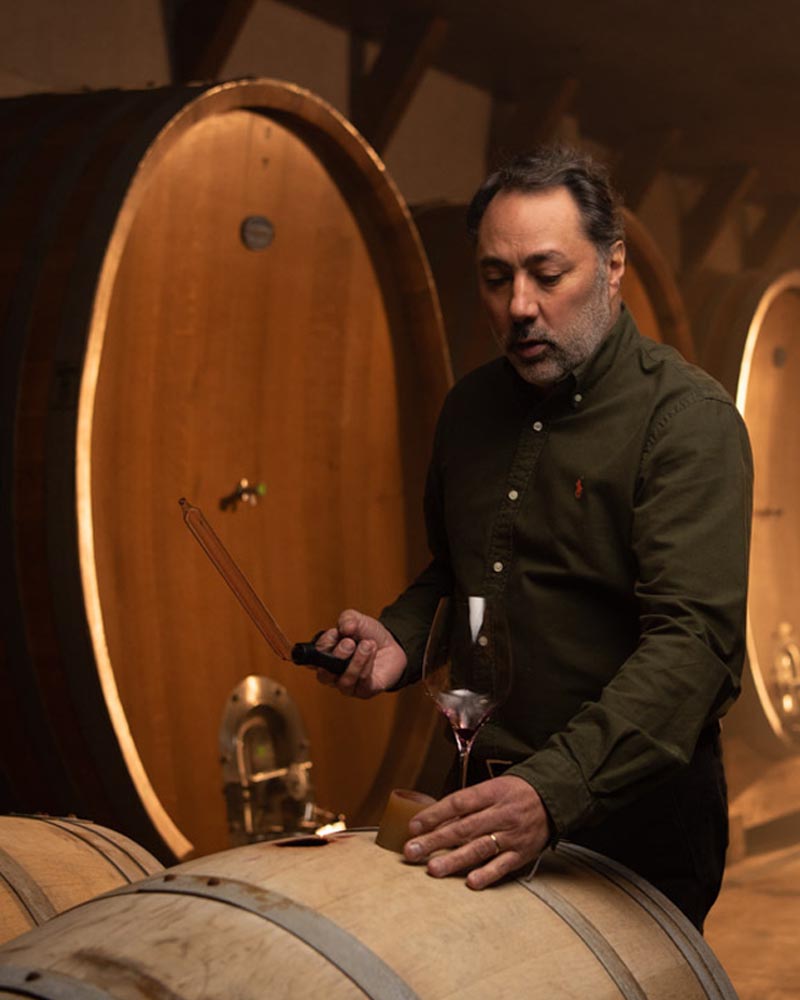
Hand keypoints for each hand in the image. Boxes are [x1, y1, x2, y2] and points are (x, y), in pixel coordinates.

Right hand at [314, 609, 406, 697]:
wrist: (392, 645)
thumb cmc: (368, 635)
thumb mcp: (357, 620)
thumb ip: (347, 619)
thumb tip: (344, 627)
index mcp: (325, 658)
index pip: (312, 660)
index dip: (321, 648)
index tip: (334, 633)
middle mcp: (333, 675)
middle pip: (324, 676)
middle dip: (337, 656)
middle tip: (349, 642)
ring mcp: (348, 685)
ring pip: (345, 680)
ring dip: (356, 660)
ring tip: (367, 644)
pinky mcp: (365, 691)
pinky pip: (363, 682)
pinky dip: (367, 664)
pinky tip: (372, 650)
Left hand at [403, 775, 550, 888]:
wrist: (553, 798)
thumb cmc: (514, 793)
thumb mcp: (492, 788)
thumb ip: (467, 805)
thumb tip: (434, 820)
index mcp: (491, 792)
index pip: (458, 803)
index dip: (434, 815)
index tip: (412, 827)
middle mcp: (501, 814)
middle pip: (464, 828)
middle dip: (435, 840)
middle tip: (412, 852)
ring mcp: (512, 835)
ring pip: (480, 848)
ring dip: (455, 860)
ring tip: (433, 869)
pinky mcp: (522, 854)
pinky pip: (503, 865)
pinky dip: (487, 874)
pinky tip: (470, 882)